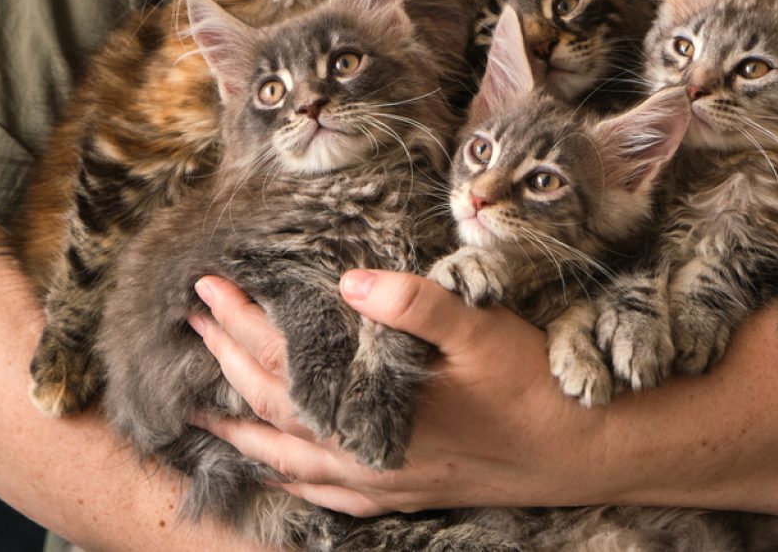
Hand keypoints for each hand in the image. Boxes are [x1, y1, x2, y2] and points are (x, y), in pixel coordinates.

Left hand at [187, 270, 616, 516]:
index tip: (207, 289)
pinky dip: (287, 476)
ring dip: (239, 428)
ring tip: (200, 409)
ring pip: (286, 458)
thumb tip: (350, 283)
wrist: (584, 453)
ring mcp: (377, 482)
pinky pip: (322, 493)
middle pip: (271, 408)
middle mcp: (362, 455)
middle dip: (226, 363)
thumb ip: (415, 306)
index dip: (241, 323)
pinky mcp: (398, 494)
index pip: (283, 362)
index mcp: (372, 410)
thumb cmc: (533, 387)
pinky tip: (275, 470)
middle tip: (193, 325)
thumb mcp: (481, 332)